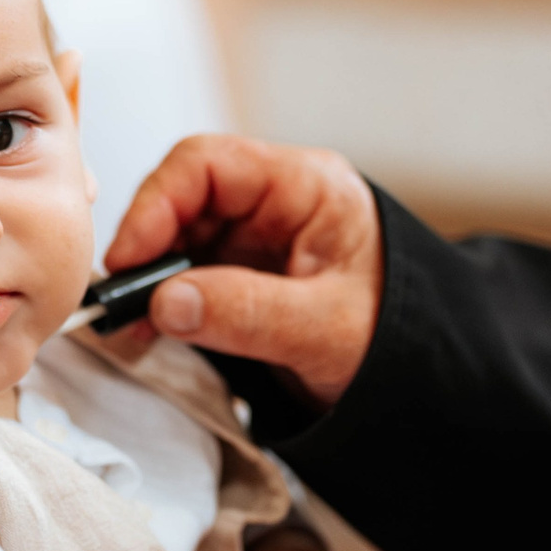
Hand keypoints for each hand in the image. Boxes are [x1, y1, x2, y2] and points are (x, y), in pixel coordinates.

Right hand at [104, 137, 382, 406]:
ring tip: (130, 327)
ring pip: (177, 241)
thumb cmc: (399, 341)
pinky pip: (187, 277)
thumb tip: (165, 303)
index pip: (206, 164)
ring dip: (149, 281)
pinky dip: (162, 304)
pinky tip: (149, 333)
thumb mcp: (327, 329)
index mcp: (306, 187)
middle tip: (120, 300)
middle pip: (183, 200)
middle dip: (146, 248)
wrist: (430, 385)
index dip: (155, 205)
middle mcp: (275, 204)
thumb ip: (247, 313)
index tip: (128, 259)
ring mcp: (256, 241)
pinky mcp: (244, 278)